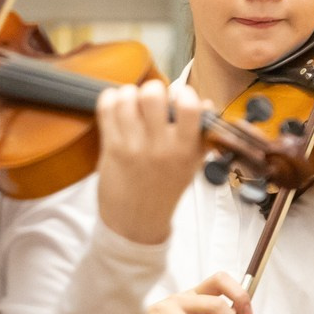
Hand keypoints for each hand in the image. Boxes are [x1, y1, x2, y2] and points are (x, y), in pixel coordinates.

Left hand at [94, 80, 212, 245]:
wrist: (137, 223)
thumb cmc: (165, 189)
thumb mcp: (192, 165)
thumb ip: (201, 135)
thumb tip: (206, 103)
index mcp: (185, 149)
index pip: (189, 106)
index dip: (183, 93)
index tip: (179, 99)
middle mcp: (160, 146)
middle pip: (152, 95)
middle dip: (152, 89)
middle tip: (151, 100)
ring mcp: (133, 147)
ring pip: (126, 98)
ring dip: (129, 95)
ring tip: (132, 105)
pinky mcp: (111, 148)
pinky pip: (106, 108)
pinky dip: (110, 100)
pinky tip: (116, 108)